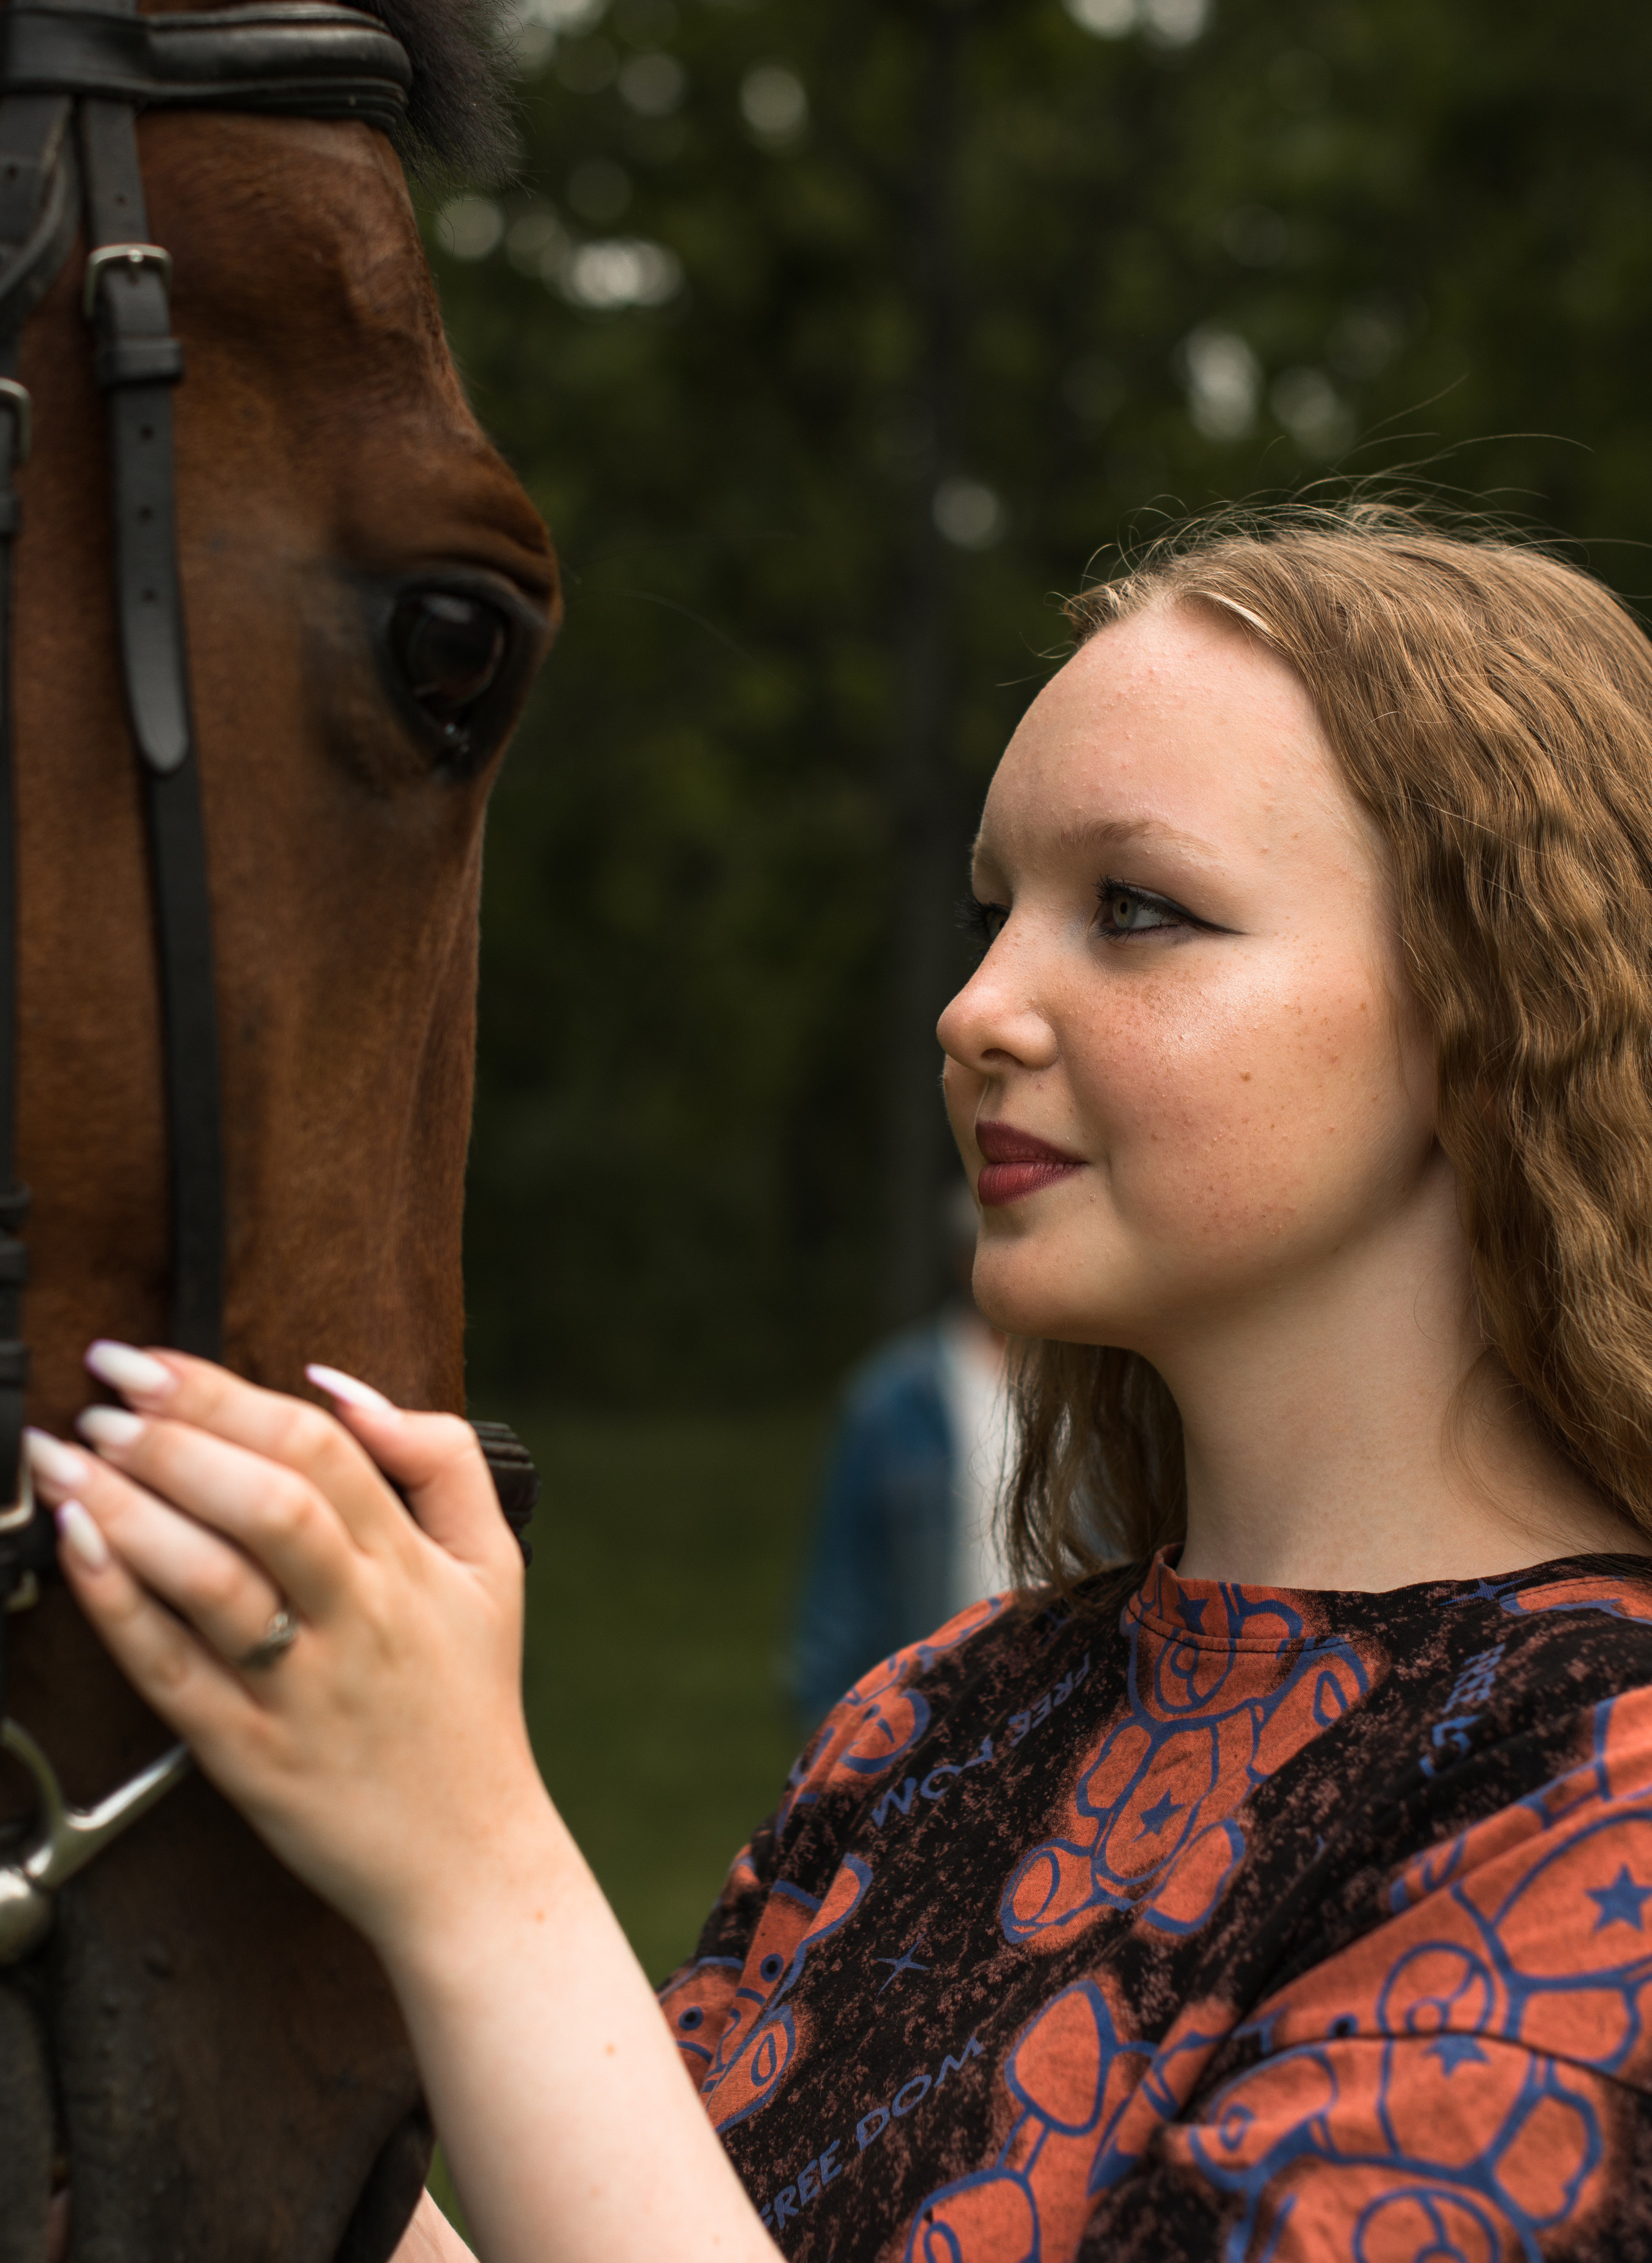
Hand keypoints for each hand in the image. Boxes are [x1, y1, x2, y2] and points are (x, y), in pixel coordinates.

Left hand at [34, 1347, 778, 2262]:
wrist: (470, 1859)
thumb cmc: (467, 1702)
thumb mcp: (495, 1565)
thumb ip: (441, 1459)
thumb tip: (343, 1386)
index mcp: (412, 1564)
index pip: (321, 1448)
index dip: (225, 1393)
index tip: (150, 1361)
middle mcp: (358, 1619)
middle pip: (270, 1501)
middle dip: (173, 1436)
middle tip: (100, 1398)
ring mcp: (301, 1690)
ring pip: (214, 1582)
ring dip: (130, 1509)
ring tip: (65, 1458)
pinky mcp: (249, 1758)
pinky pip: (174, 1674)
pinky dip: (120, 1607)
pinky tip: (77, 1550)